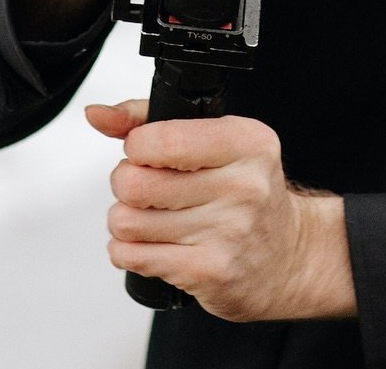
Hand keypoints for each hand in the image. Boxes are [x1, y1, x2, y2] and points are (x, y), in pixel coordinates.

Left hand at [86, 99, 355, 322]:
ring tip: (148, 216)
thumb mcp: (218, 140)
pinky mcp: (208, 272)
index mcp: (248, 142)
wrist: (286, 255)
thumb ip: (152, 119)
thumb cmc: (247, 192)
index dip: (137, 145)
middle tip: (143, 185)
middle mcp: (243, 186)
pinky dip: (128, 250)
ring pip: (128, 221)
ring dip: (125, 220)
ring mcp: (227, 232)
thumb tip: (99, 114)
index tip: (146, 150)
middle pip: (135, 182)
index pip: (162, 139)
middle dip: (126, 182)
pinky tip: (151, 243)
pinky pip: (133, 257)